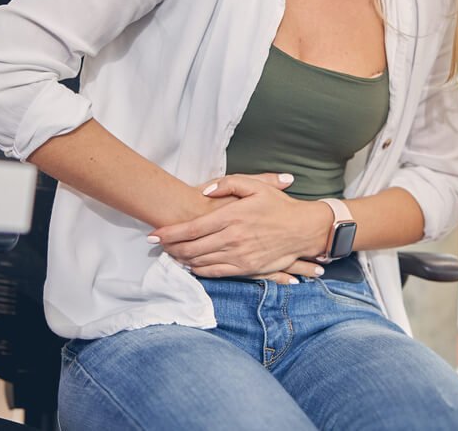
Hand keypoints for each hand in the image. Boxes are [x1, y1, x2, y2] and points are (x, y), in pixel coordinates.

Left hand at [149, 174, 329, 279]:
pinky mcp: (246, 269)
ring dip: (181, 260)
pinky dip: (199, 270)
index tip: (154, 234)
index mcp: (231, 217)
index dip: (169, 233)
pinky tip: (190, 265)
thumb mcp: (255, 185)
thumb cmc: (278, 206)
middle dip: (170, 248)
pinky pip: (215, 273)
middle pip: (191, 248)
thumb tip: (203, 191)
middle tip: (157, 245)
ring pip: (200, 262)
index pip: (191, 228)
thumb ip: (227, 184)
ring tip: (169, 254)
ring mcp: (238, 256)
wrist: (303, 230)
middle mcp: (232, 238)